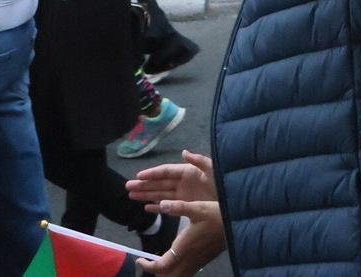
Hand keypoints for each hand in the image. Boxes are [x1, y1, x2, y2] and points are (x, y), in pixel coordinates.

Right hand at [130, 151, 224, 274]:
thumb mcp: (212, 170)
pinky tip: (146, 208)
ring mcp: (183, 195)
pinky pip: (167, 206)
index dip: (152, 174)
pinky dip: (157, 207)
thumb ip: (199, 161)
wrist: (233, 202)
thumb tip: (184, 152)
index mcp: (187, 172)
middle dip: (143, 185)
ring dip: (146, 195)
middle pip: (159, 183)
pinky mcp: (185, 206)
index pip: (165, 172)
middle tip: (127, 187)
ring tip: (130, 196)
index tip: (137, 176)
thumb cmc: (223, 184)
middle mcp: (183, 183)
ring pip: (160, 194)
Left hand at [136, 200, 223, 274]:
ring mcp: (197, 262)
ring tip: (160, 260)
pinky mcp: (203, 261)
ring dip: (166, 273)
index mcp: (184, 248)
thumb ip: (178, 207)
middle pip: (167, 276)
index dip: (147, 266)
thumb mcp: (198, 207)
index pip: (161, 267)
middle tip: (148, 260)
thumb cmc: (217, 216)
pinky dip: (176, 271)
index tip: (140, 259)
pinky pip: (186, 273)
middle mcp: (189, 259)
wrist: (238, 225)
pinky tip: (177, 258)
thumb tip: (162, 204)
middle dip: (155, 272)